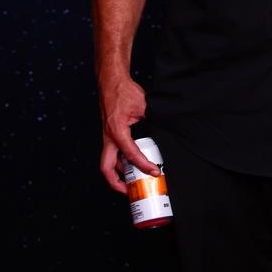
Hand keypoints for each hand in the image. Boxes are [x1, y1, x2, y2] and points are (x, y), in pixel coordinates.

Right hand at [98, 72, 160, 192]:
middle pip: (107, 168)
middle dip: (117, 184)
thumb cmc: (123, 90)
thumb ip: (151, 119)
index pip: (131, 155)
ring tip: (134, 180)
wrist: (111, 80)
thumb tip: (163, 128)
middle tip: (132, 191)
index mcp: (116, 131)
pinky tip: (133, 162)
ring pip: (109, 162)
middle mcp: (109, 137)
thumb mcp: (142, 105)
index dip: (144, 166)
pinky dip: (121, 161)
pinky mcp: (109, 133)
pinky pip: (113, 153)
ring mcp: (107, 136)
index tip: (154, 172)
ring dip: (120, 173)